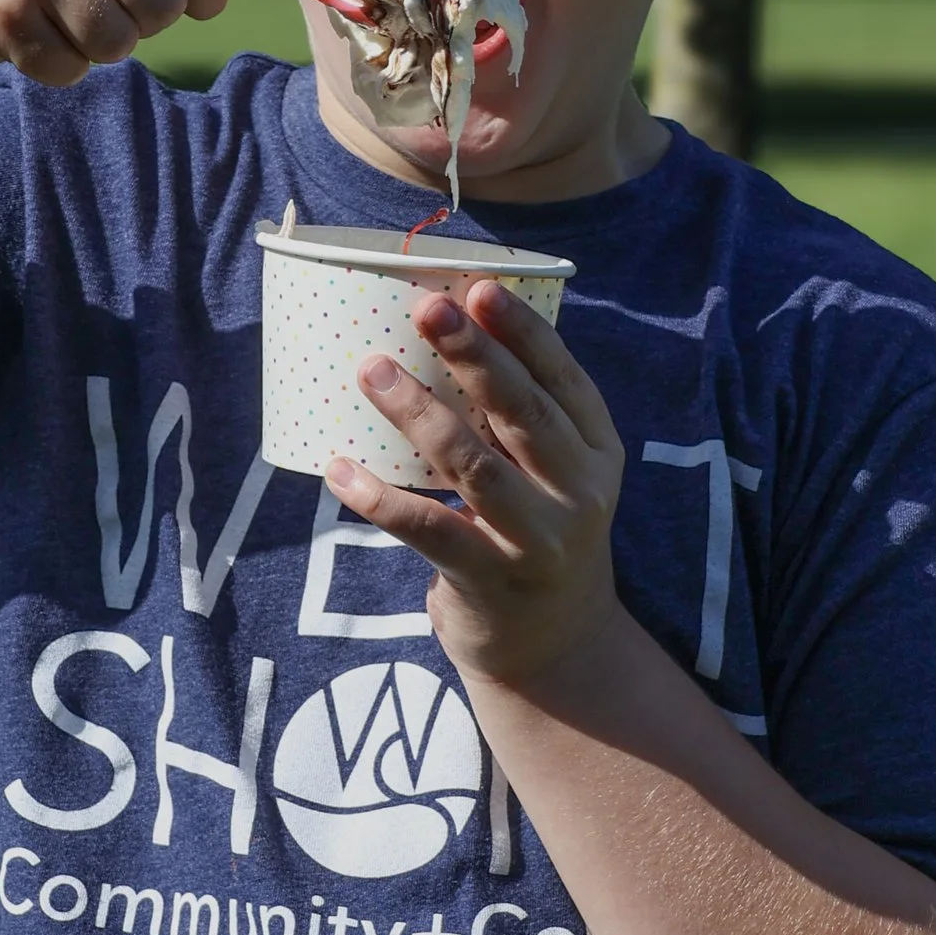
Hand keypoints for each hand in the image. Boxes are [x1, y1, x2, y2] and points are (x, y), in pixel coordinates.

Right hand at [0, 0, 235, 85]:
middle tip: (98, 3)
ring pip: (119, 45)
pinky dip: (54, 66)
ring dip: (95, 47)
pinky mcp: (4, 9)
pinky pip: (69, 70)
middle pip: (163, 9)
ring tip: (58, 14)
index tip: (187, 0)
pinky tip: (24, 31)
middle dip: (141, 22)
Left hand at [331, 279, 626, 688]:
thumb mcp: (556, 473)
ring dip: (417, 411)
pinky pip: (426, 528)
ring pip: (471, 463)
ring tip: (371, 369)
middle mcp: (577, 492)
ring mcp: (536, 539)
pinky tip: (339, 468)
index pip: (564, 379)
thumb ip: (520, 416)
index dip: (524, 331)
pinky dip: (378, 497)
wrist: (555, 648)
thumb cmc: (537, 530)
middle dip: (474, 354)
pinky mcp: (488, 579)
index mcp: (596, 450)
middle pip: (523, 411)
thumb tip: (445, 327)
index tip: (480, 286)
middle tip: (428, 307)